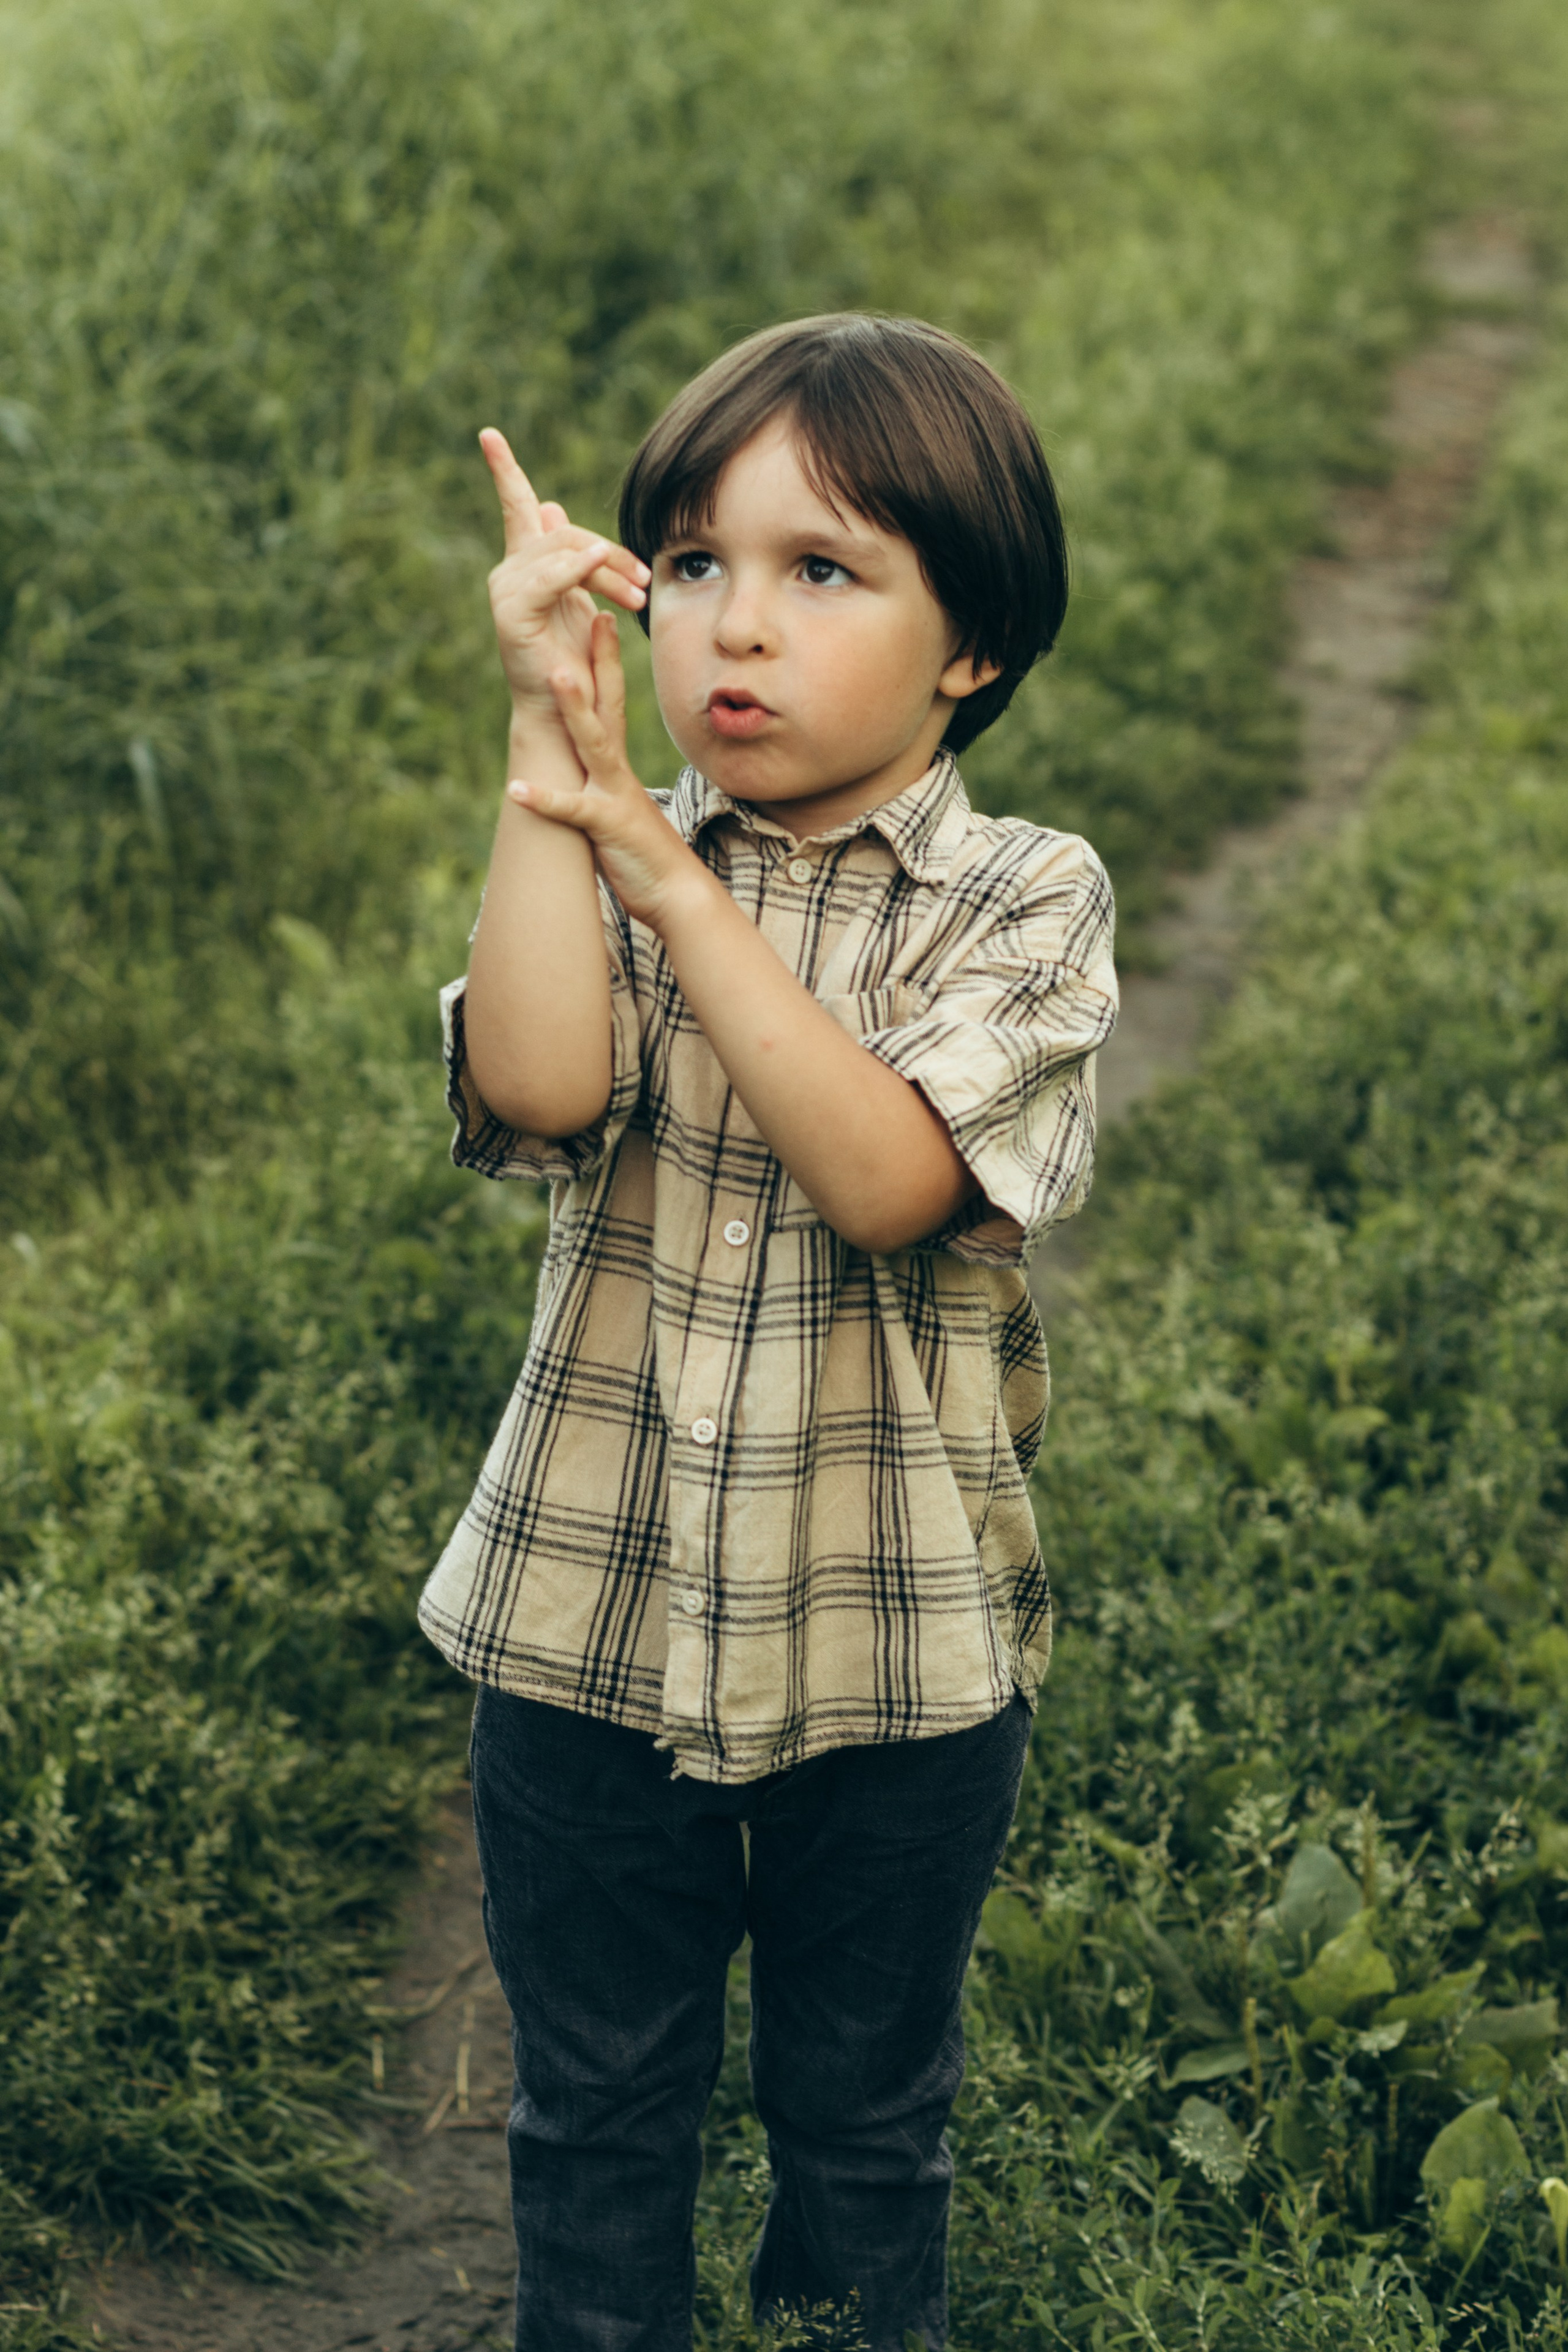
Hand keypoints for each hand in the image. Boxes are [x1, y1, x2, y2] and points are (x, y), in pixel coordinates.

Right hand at [480, 428, 649, 722]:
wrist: (565, 715)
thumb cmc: (578, 663)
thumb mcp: (581, 599)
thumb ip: (572, 556)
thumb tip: (551, 505)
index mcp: (528, 564)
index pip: (516, 505)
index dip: (503, 470)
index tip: (487, 434)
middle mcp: (511, 572)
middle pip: (564, 532)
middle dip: (609, 553)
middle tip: (643, 586)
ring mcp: (507, 591)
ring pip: (563, 551)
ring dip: (608, 571)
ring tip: (637, 599)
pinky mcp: (512, 614)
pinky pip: (550, 578)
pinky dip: (577, 569)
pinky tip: (600, 562)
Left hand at [506, 613, 706, 929]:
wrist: (676, 895)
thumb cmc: (643, 854)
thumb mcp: (617, 809)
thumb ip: (599, 783)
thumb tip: (581, 765)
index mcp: (616, 766)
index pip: (611, 704)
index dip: (605, 661)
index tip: (600, 616)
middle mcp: (616, 772)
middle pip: (607, 706)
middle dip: (599, 662)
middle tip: (593, 614)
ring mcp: (614, 795)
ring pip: (593, 744)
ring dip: (574, 710)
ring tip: (555, 674)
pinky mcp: (607, 827)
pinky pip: (573, 811)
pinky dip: (545, 800)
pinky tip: (516, 791)